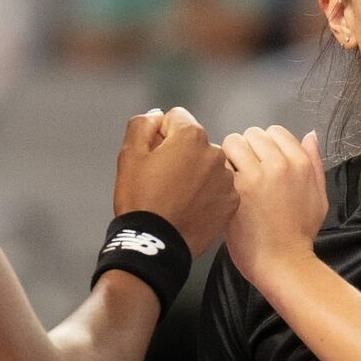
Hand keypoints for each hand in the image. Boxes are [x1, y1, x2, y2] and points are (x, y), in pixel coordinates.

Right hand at [113, 107, 236, 255]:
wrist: (155, 244)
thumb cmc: (140, 200)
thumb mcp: (129, 155)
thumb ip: (142, 124)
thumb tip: (157, 116)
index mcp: (191, 136)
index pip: (176, 118)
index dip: (159, 135)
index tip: (153, 157)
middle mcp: (215, 153)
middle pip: (194, 142)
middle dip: (179, 154)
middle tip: (162, 181)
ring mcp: (226, 179)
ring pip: (207, 166)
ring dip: (194, 174)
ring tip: (176, 197)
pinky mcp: (231, 202)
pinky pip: (218, 189)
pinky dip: (206, 195)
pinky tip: (189, 208)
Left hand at [221, 125, 326, 289]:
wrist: (283, 262)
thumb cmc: (299, 235)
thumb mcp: (319, 197)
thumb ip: (314, 163)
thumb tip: (310, 135)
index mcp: (301, 163)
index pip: (275, 132)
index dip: (264, 146)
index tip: (260, 163)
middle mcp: (280, 164)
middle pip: (252, 134)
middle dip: (245, 149)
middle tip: (244, 172)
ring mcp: (257, 175)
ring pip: (233, 143)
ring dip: (229, 157)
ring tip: (232, 179)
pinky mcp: (237, 188)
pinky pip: (221, 163)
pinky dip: (219, 172)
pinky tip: (223, 190)